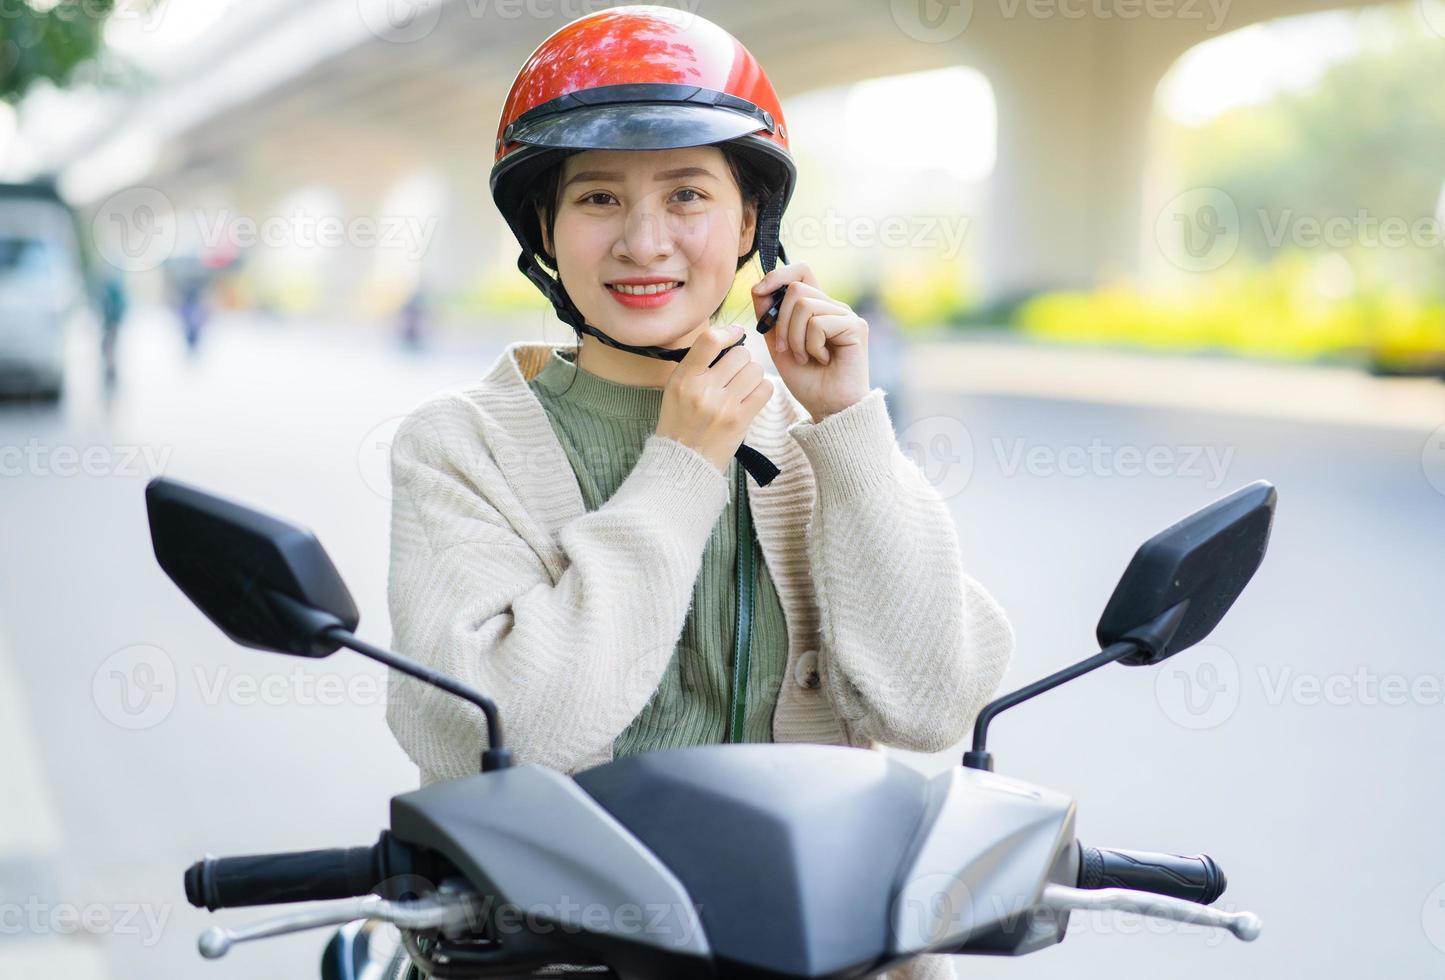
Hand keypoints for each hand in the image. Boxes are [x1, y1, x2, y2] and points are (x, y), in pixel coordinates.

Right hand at [655, 324, 772, 473]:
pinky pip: (765, 390)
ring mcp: (722, 406)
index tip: (735, 334)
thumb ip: (698, 365)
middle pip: (740, 355)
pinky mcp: (740, 420)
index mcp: (683, 379)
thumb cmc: (681, 421)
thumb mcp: (676, 389)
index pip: (709, 341)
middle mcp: (702, 390)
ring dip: (753, 375)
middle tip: (735, 373)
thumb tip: (728, 339)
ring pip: (755, 370)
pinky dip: (762, 390)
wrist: (683, 461)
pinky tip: (751, 397)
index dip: (728, 331)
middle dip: (742, 360)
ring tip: (743, 387)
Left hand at [751, 261, 869, 421]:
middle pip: (796, 289)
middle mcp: (833, 307)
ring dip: (795, 337)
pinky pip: (818, 323)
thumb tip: (758, 288)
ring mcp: (846, 315)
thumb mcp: (778, 345)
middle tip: (785, 349)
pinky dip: (811, 345)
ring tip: (805, 357)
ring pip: (804, 305)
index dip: (778, 275)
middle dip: (781, 321)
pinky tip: (822, 360)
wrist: (828, 407)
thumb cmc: (807, 380)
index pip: (801, 271)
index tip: (758, 291)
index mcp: (817, 307)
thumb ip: (770, 318)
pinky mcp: (855, 327)